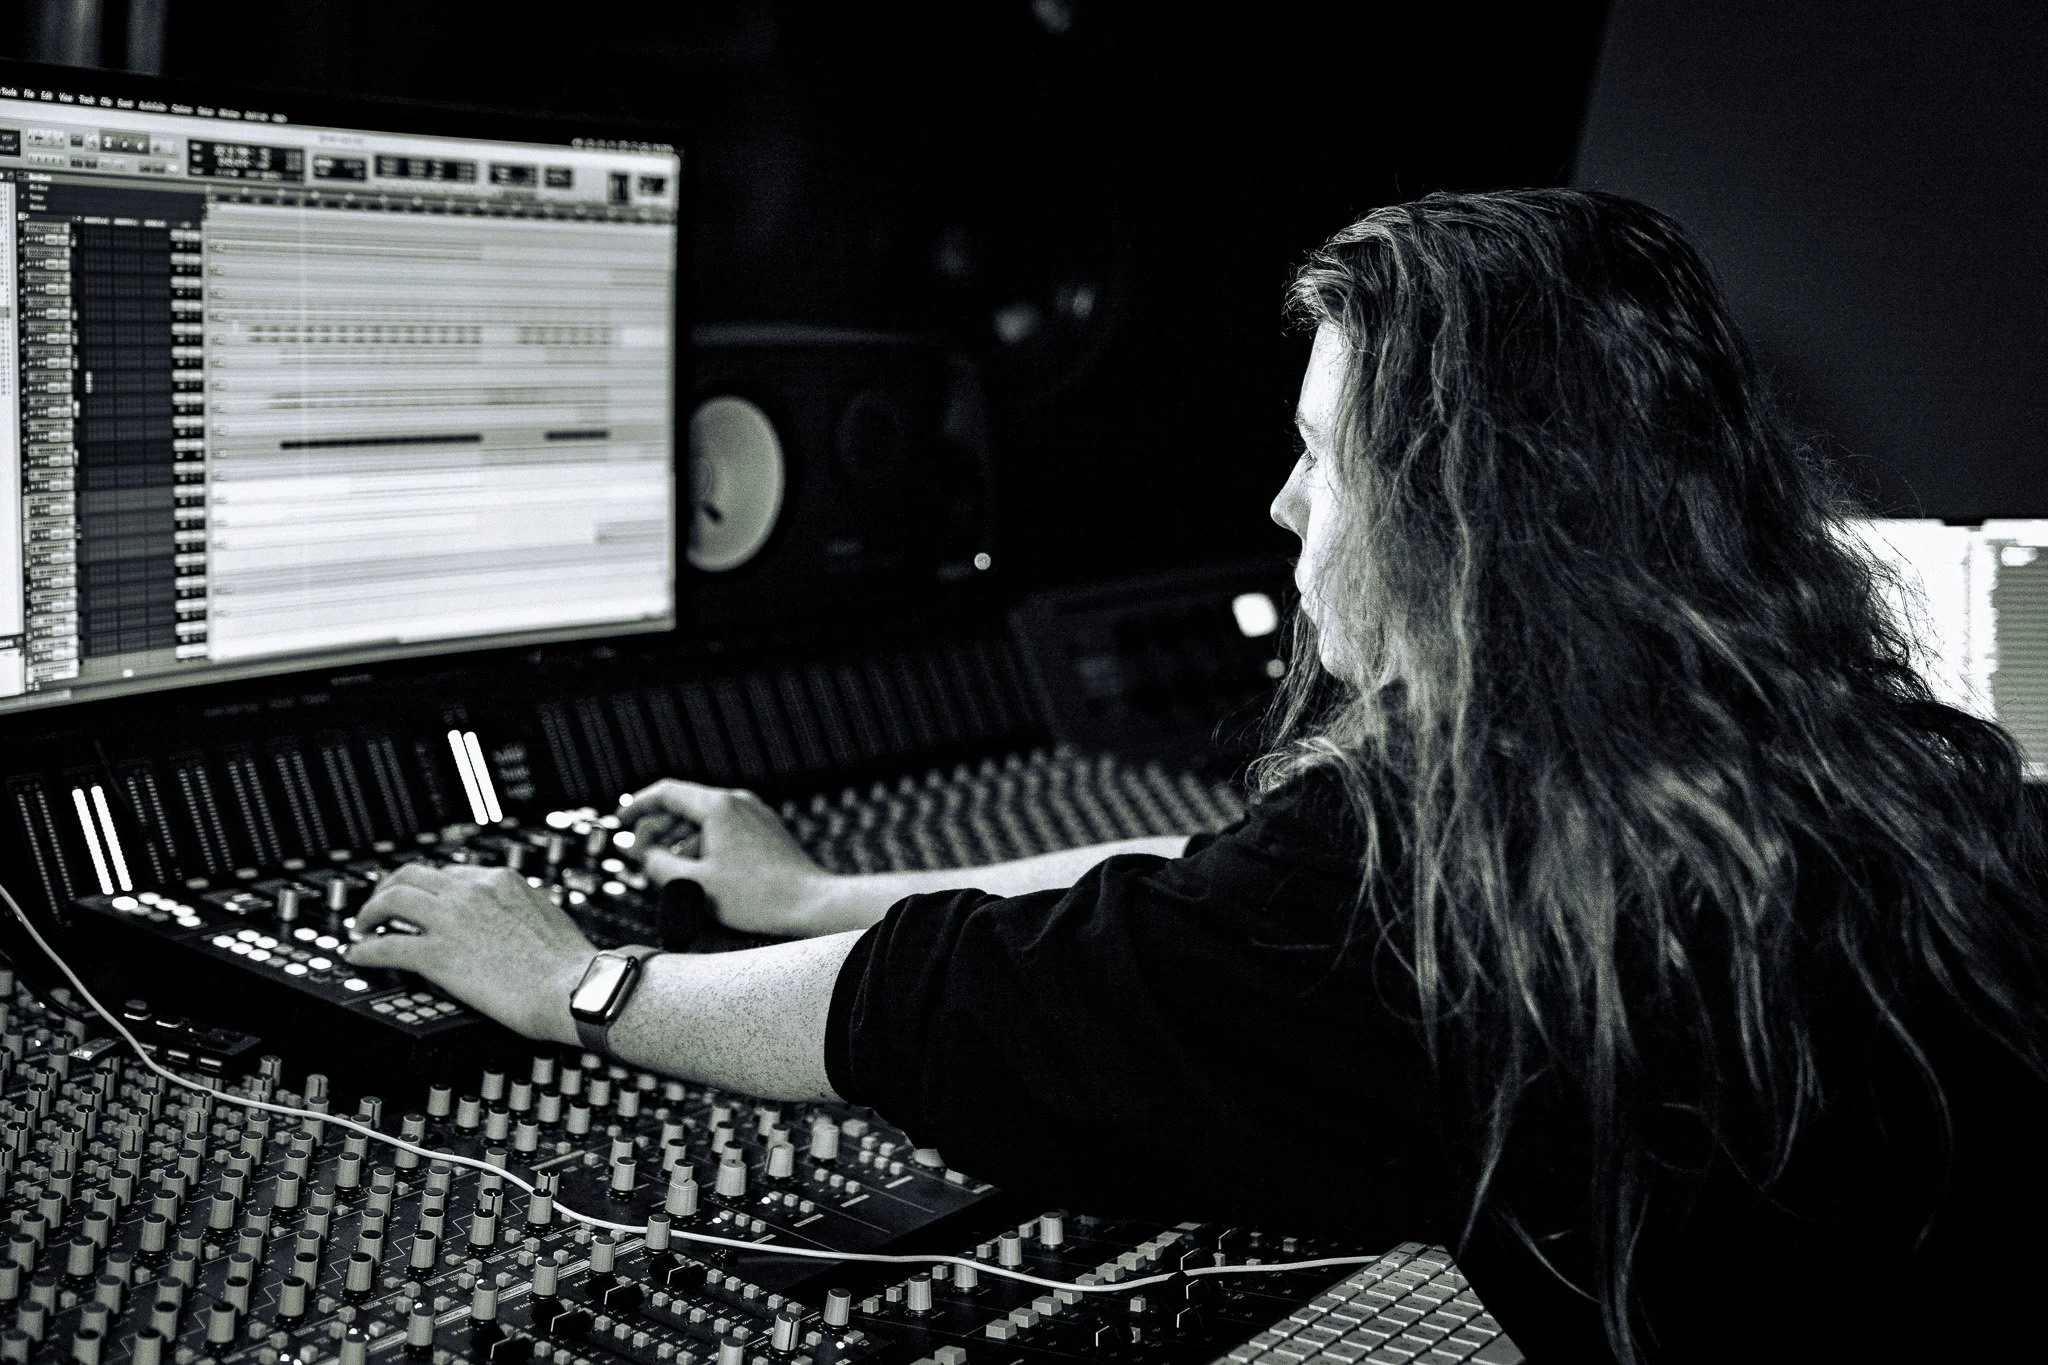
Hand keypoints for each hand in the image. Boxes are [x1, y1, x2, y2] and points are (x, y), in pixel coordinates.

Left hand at [346, 863, 597, 1045]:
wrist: (573, 988)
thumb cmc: (569, 964)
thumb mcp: (545, 917)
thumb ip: (518, 910)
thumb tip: (508, 922)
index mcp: (501, 880)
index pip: (450, 873)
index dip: (429, 887)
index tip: (421, 900)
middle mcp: (472, 891)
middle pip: (412, 875)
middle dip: (388, 887)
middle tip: (379, 906)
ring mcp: (451, 920)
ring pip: (391, 900)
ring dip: (369, 913)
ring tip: (361, 928)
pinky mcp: (437, 954)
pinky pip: (386, 945)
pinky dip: (365, 950)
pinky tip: (357, 957)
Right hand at [621, 779, 838, 936]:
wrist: (811, 904)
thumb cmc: (756, 897)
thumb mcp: (694, 884)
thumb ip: (658, 864)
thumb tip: (642, 853)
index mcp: (718, 806)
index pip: (666, 792)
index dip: (637, 806)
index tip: (620, 821)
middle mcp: (739, 802)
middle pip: (684, 805)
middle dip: (657, 829)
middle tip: (639, 855)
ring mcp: (756, 815)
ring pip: (705, 820)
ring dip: (679, 840)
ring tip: (665, 869)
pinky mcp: (766, 832)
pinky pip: (725, 830)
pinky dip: (704, 844)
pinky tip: (697, 871)